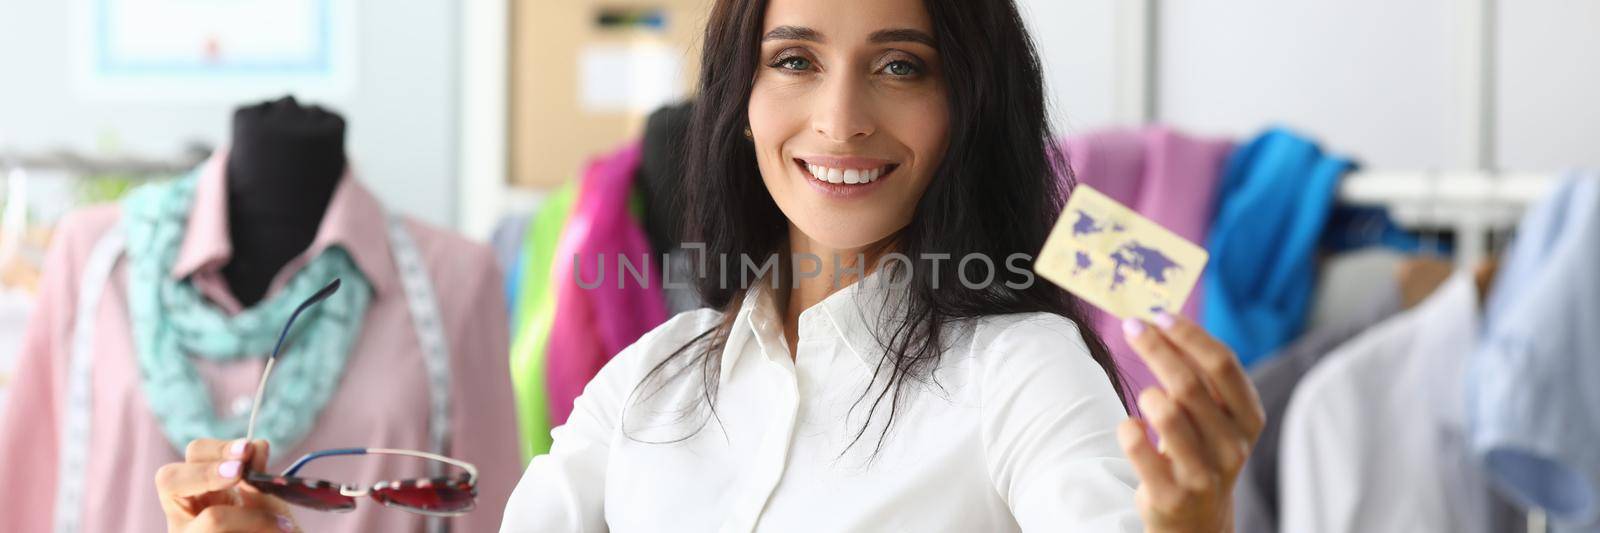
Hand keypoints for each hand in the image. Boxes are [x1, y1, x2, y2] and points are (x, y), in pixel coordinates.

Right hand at [155, 438, 299, 532]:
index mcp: (197, 492)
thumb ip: (258, 474)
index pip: (191, 457)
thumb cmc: (271, 530)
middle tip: (240, 473)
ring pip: (210, 521)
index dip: (217, 449)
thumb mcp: (266, 499)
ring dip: (253, 517)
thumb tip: (256, 445)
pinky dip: (261, 528)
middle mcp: (182, 517)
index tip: (248, 448)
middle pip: (168, 479)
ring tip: (285, 524)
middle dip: (207, 472)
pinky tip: (285, 530)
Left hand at [1118, 313, 1264, 532]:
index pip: (1222, 364)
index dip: (1189, 335)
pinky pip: (1137, 445)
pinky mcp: (1171, 495)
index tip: (1159, 314)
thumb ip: (1199, 377)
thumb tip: (1162, 321)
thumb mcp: (1215, 418)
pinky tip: (1133, 429)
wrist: (1197, 522)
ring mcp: (1203, 473)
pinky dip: (1127, 428)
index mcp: (1248, 418)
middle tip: (1131, 327)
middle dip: (1155, 348)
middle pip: (1188, 382)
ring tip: (1145, 396)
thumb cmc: (1200, 454)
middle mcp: (1232, 446)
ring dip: (1147, 394)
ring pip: (1166, 413)